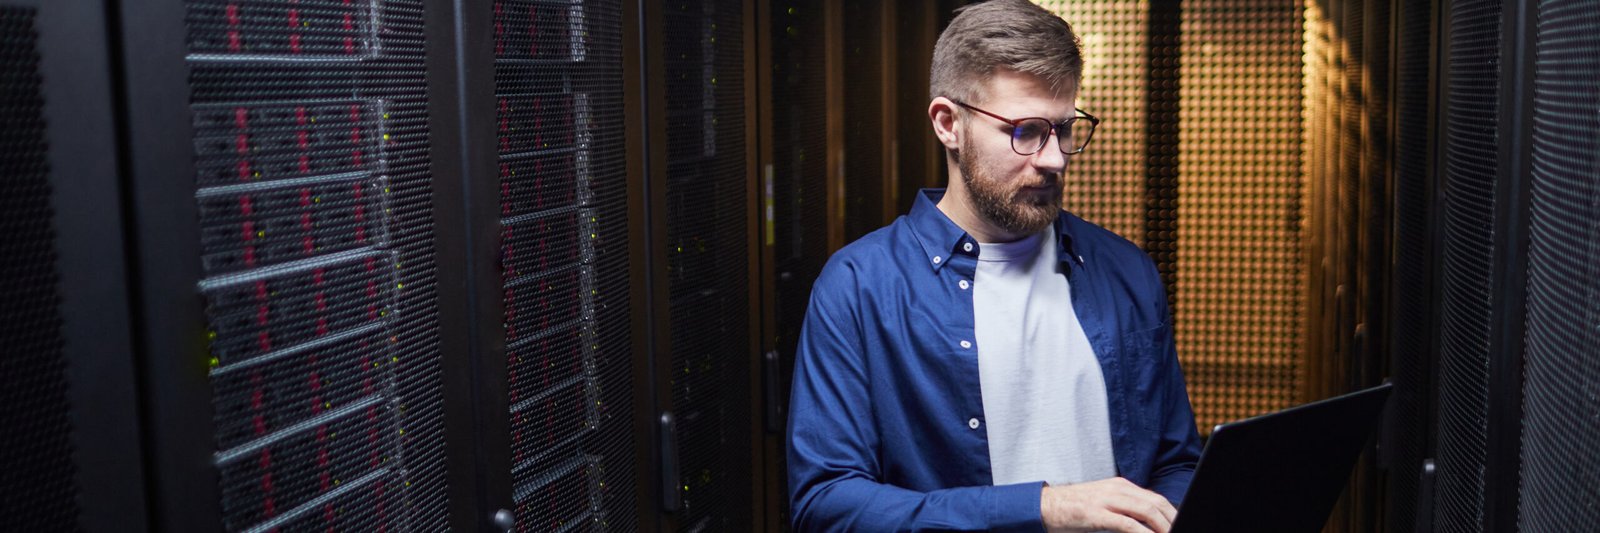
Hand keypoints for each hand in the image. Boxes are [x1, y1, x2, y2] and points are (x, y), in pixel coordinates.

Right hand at [1040, 477, 1176, 532]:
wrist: (1042, 506)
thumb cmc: (1073, 510)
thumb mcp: (1103, 504)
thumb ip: (1124, 510)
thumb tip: (1146, 525)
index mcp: (1120, 486)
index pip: (1156, 498)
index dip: (1172, 514)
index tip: (1180, 526)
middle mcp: (1116, 489)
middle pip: (1156, 503)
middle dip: (1172, 521)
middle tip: (1181, 532)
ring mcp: (1106, 500)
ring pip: (1146, 510)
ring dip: (1163, 527)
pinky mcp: (1096, 513)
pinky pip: (1127, 524)